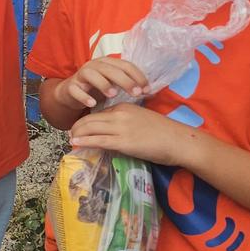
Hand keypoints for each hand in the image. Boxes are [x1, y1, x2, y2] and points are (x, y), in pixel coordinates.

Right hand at [59, 57, 147, 110]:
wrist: (71, 94)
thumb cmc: (97, 89)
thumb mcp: (113, 84)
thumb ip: (129, 85)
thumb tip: (150, 91)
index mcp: (107, 63)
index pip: (125, 65)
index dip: (137, 76)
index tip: (147, 90)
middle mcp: (94, 65)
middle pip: (110, 69)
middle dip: (125, 81)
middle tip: (136, 93)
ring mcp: (81, 75)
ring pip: (91, 75)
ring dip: (103, 84)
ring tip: (113, 95)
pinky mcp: (70, 87)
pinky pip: (76, 90)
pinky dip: (84, 96)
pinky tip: (92, 104)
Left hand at [69, 103, 195, 166]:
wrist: (179, 140)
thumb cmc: (164, 133)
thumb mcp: (141, 120)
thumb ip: (125, 122)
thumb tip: (113, 132)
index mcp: (124, 107)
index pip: (98, 113)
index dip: (87, 122)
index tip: (81, 129)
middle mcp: (119, 114)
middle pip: (89, 119)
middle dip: (77, 127)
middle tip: (70, 134)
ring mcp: (121, 128)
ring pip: (90, 128)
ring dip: (77, 134)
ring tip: (70, 140)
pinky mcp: (123, 142)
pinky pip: (97, 140)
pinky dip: (83, 141)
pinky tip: (75, 143)